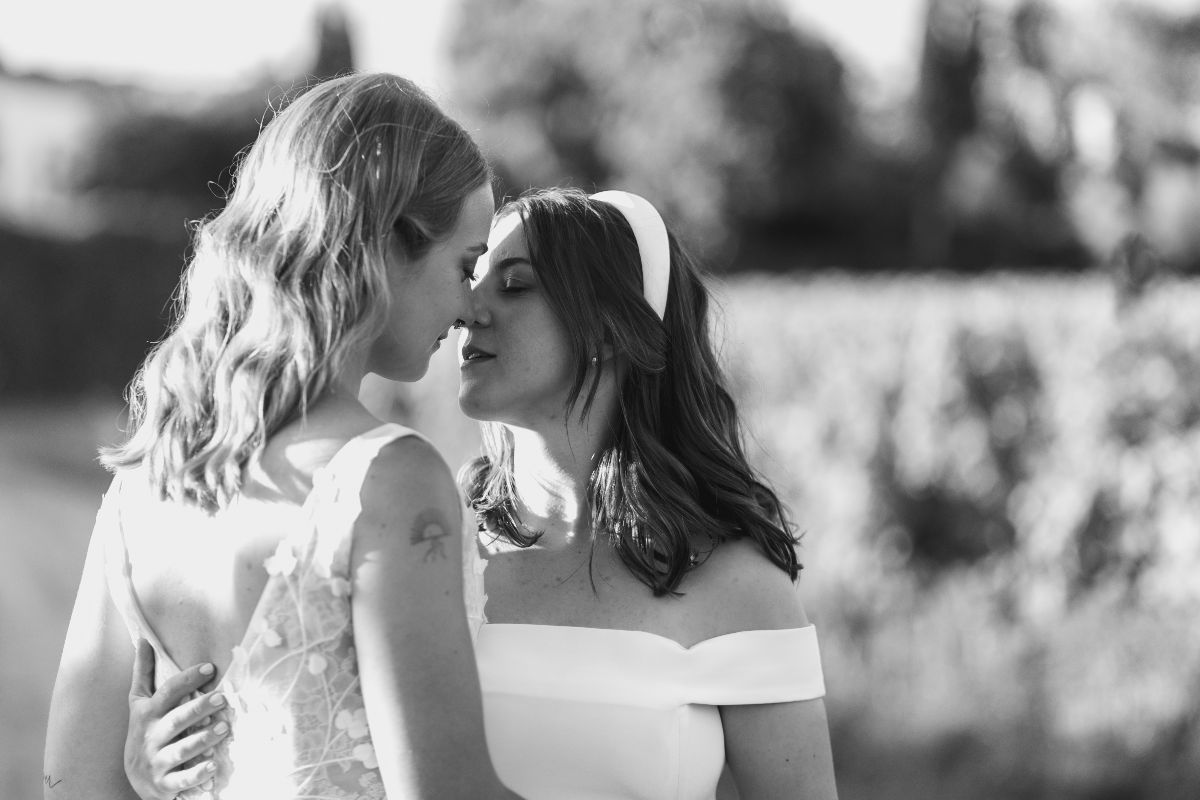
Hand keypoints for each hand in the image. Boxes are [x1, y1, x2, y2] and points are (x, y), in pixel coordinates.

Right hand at [124, 639, 229, 799]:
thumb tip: (143, 640)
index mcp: (147, 714)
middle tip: (222, 698)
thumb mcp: (139, 702)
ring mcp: (157, 761)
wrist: (135, 775)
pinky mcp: (164, 783)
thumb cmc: (144, 730)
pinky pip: (181, 780)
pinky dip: (197, 774)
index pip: (167, 693)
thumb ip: (143, 673)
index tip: (209, 668)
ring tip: (225, 727)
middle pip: (176, 721)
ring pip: (180, 750)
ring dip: (203, 739)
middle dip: (198, 709)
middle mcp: (151, 737)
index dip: (187, 679)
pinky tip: (213, 765)